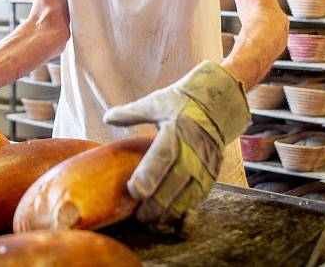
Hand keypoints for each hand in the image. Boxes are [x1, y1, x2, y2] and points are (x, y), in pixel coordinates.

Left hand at [103, 60, 249, 231]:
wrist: (217, 105)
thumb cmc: (180, 103)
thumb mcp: (156, 103)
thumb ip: (131, 113)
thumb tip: (107, 118)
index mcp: (176, 131)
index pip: (161, 158)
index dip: (148, 178)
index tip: (133, 191)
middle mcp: (192, 152)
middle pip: (173, 185)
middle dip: (155, 205)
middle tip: (138, 216)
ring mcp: (204, 166)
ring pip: (186, 198)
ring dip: (169, 214)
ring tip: (151, 222)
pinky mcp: (211, 176)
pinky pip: (197, 199)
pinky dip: (184, 212)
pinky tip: (169, 220)